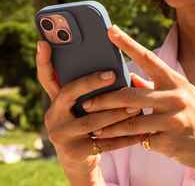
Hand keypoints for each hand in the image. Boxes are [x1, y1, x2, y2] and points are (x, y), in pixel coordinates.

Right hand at [35, 40, 150, 171]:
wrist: (78, 163)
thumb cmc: (87, 124)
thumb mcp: (82, 107)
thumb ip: (90, 89)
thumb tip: (116, 70)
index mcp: (56, 100)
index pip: (47, 76)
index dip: (43, 60)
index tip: (44, 42)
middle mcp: (53, 116)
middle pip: (69, 92)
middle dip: (91, 82)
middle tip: (112, 74)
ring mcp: (61, 135)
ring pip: (92, 120)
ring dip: (116, 112)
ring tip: (135, 105)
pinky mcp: (75, 153)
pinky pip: (104, 143)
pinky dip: (124, 137)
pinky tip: (140, 131)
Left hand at [82, 25, 194, 170]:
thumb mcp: (179, 94)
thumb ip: (154, 86)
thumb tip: (130, 77)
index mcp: (175, 80)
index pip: (147, 57)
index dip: (127, 43)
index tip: (110, 30)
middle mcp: (175, 96)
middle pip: (131, 95)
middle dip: (105, 100)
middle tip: (86, 102)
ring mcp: (173, 119)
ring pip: (131, 121)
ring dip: (108, 125)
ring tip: (91, 126)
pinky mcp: (170, 140)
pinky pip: (139, 140)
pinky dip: (122, 140)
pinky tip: (109, 141)